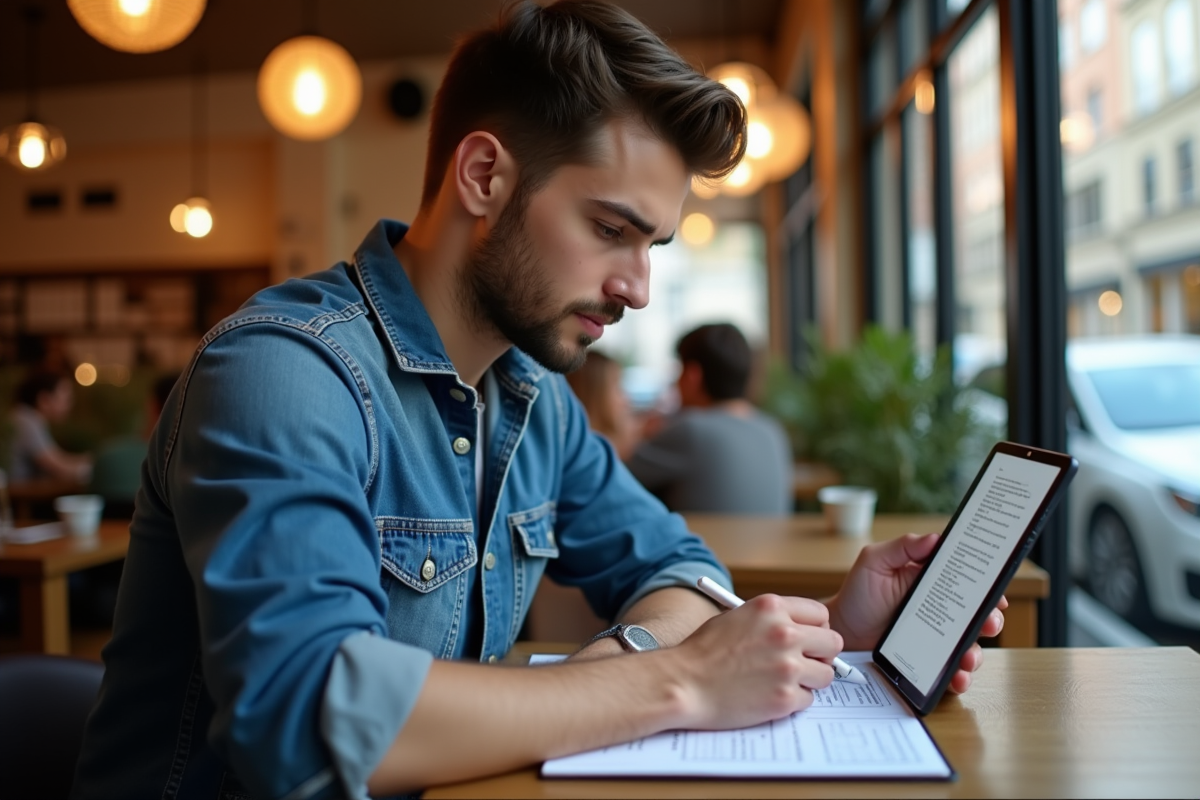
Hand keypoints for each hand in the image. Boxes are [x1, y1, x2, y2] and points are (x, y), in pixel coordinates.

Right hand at [671, 594, 843, 729]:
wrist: (682, 683)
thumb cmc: (702, 653)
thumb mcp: (736, 617)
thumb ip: (771, 619)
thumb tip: (801, 630)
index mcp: (771, 608)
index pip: (821, 614)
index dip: (816, 629)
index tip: (809, 639)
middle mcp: (784, 633)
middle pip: (833, 643)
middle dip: (820, 655)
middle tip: (803, 663)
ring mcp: (787, 667)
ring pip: (826, 675)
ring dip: (808, 680)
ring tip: (780, 682)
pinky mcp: (785, 698)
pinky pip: (808, 700)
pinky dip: (792, 701)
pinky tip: (767, 697)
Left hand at [826, 533, 1006, 694]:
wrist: (842, 629)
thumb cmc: (859, 592)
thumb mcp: (876, 561)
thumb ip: (902, 547)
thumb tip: (934, 538)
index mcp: (933, 580)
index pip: (969, 580)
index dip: (988, 586)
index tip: (997, 594)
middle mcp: (941, 607)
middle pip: (977, 614)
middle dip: (990, 620)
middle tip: (988, 625)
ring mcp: (937, 634)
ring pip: (969, 644)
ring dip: (977, 653)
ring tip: (968, 659)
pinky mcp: (928, 657)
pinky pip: (951, 668)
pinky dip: (959, 676)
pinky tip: (957, 678)